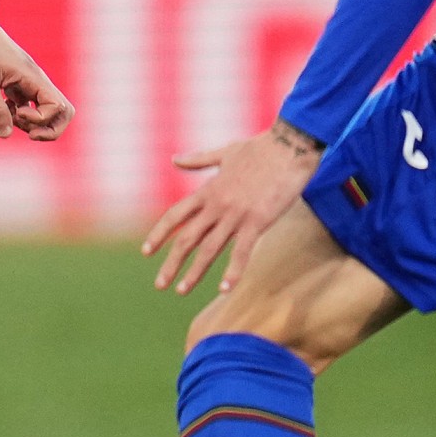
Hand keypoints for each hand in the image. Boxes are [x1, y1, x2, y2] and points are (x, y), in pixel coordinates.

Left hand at [0, 22, 72, 141]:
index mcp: (34, 78)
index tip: (18, 113)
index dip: (40, 119)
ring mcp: (30, 84)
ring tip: (8, 116)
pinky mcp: (19, 86)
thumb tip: (5, 135)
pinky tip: (2, 107)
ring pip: (47, 112)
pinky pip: (30, 107)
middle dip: (50, 129)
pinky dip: (19, 115)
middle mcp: (37, 82)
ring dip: (31, 124)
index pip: (58, 107)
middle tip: (29, 134)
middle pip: (64, 112)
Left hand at [142, 122, 320, 294]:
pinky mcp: (257, 220)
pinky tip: (225, 289)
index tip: (146, 252)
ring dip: (194, 272)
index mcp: (208, 190)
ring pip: (209, 249)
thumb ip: (198, 159)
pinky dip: (233, 271)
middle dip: (171, 263)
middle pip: (187, 238)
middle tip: (160, 284)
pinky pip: (242, 251)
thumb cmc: (260, 148)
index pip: (175, 216)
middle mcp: (216, 205)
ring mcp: (236, 214)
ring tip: (181, 291)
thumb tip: (174, 159)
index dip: (159, 234)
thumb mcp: (224, 153)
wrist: (290, 145)